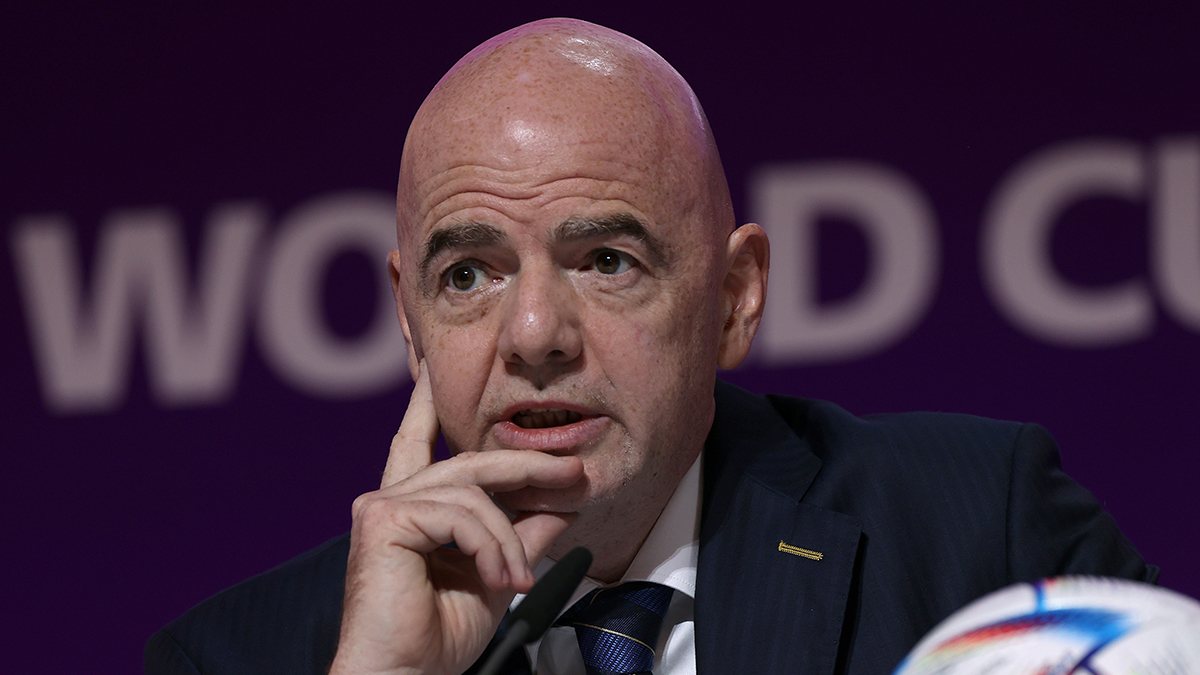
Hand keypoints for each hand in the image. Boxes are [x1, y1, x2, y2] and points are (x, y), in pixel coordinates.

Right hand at [329, 361, 583, 674]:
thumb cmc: (437, 639)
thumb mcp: (497, 575)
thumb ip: (522, 535)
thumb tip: (562, 505)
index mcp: (410, 511)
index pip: (418, 442)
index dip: (425, 404)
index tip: (432, 370)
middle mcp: (391, 500)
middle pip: (469, 462)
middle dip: (528, 465)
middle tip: (577, 475)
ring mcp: (382, 506)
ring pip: (472, 489)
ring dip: (510, 535)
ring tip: (519, 577)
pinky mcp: (382, 519)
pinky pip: (461, 514)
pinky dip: (491, 545)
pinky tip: (499, 578)